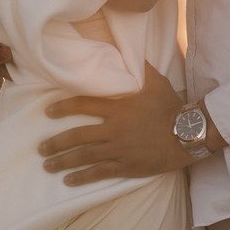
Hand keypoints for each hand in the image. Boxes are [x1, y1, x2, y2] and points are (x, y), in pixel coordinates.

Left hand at [39, 61, 194, 183]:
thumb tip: (129, 49)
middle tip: (41, 147)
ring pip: (84, 157)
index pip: (83, 106)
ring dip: (63, 162)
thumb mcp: (155, 81)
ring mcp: (119, 150)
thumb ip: (138, 67)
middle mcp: (114, 129)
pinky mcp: (127, 167)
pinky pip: (99, 173)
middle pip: (77, 136)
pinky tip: (68, 180)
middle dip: (56, 143)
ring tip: (47, 165)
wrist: (188, 134)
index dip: (63, 108)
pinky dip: (82, 177)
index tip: (48, 112)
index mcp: (118, 107)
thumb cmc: (170, 106)